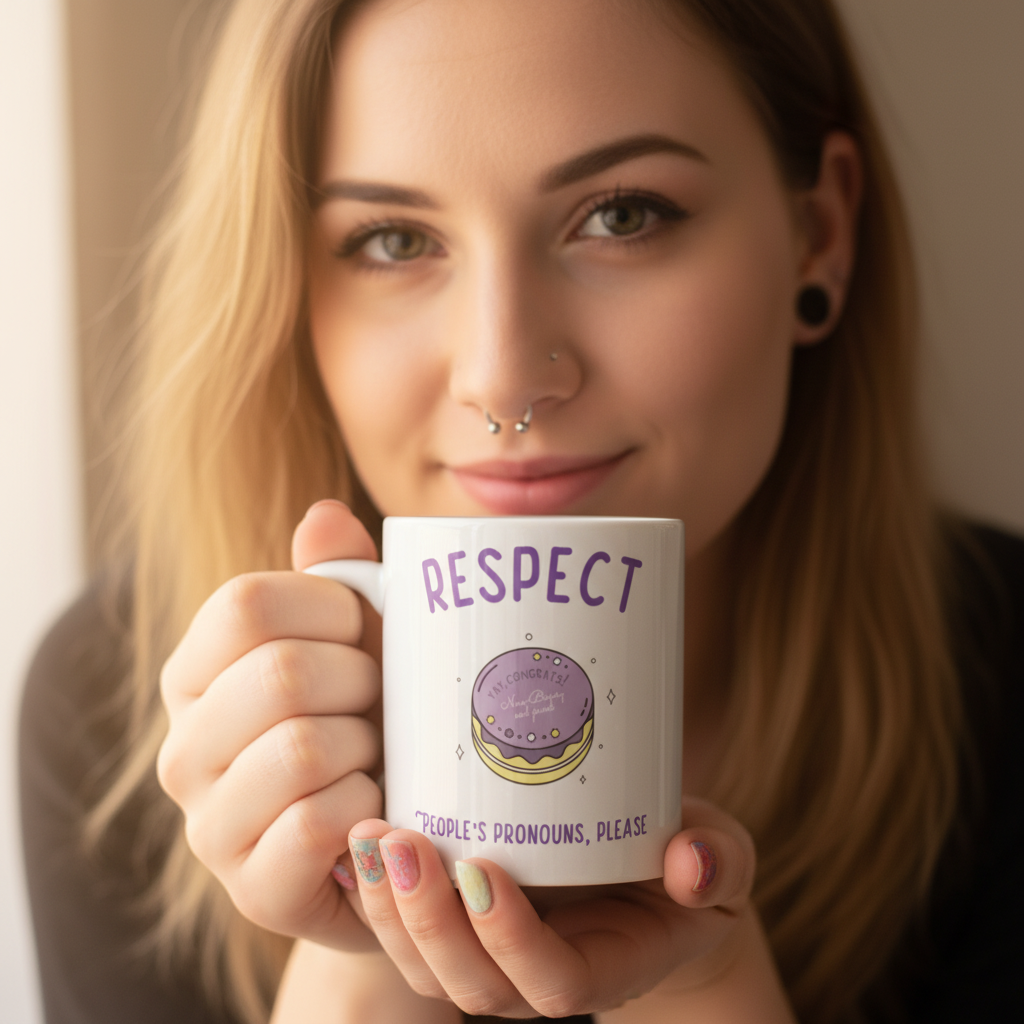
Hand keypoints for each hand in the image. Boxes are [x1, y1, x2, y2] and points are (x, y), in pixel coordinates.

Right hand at [157, 500, 384, 948]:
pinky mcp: (252, 889)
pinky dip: (368, 806)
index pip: (246, 604)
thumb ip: (339, 577)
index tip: (363, 633)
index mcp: (196, 671)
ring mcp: (209, 824)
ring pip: (302, 747)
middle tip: (379, 702)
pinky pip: (318, 821)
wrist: (389, 833)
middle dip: (360, 681)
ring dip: (368, 745)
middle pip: (282, 674)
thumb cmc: (370, 720)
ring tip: (375, 756)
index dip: (331, 608)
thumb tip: (325, 514)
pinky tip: (372, 808)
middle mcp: (183, 746)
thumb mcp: (361, 641)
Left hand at [345, 799, 791, 1019]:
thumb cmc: (681, 862)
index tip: (482, 870)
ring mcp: (495, 951)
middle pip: (470, 985)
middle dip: (426, 922)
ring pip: (426, 966)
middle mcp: (539, 972)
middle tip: (400, 844)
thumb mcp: (720, 856)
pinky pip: (408, 933)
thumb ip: (721, 861)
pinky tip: (355, 844)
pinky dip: (375, 896)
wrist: (647, 872)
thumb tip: (697, 864)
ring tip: (367, 839)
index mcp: (605, 964)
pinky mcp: (463, 921)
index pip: (550, 983)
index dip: (510, 939)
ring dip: (388, 909)